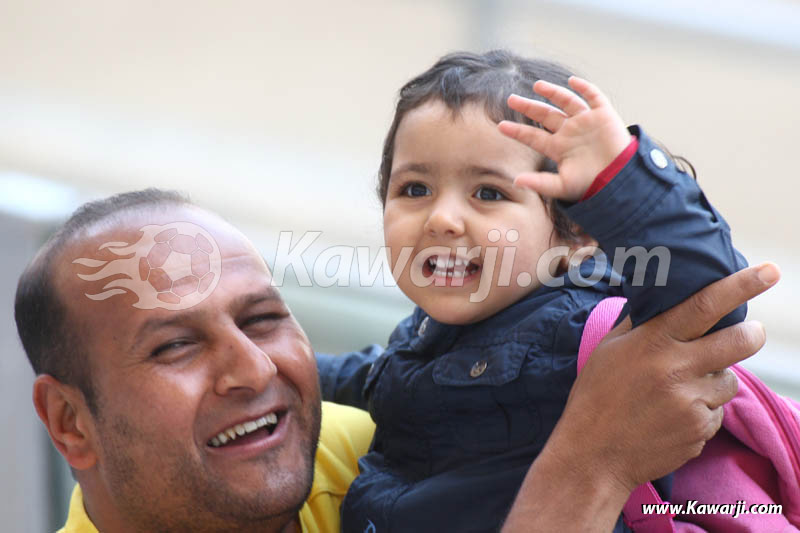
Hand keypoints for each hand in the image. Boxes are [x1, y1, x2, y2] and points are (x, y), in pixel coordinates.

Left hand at [497, 77, 630, 201]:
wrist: (620, 180)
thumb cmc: (592, 185)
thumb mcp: (562, 186)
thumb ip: (540, 183)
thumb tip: (516, 181)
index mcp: (558, 148)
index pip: (533, 136)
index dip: (517, 131)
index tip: (500, 126)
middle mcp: (569, 132)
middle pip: (545, 115)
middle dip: (528, 106)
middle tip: (511, 99)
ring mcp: (586, 122)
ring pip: (566, 101)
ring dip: (552, 92)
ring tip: (537, 86)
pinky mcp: (603, 115)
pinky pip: (593, 97)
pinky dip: (584, 88)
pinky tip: (572, 81)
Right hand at [502, 262, 780, 531]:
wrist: (593, 456)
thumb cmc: (595, 397)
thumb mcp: (608, 350)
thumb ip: (639, 324)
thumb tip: (661, 299)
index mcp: (652, 343)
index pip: (704, 306)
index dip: (741, 285)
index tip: (770, 270)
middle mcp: (676, 370)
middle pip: (738, 342)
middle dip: (752, 333)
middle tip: (751, 331)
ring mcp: (690, 404)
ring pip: (728, 381)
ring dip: (715, 380)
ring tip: (680, 390)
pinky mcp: (699, 432)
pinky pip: (716, 413)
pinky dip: (703, 411)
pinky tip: (673, 416)